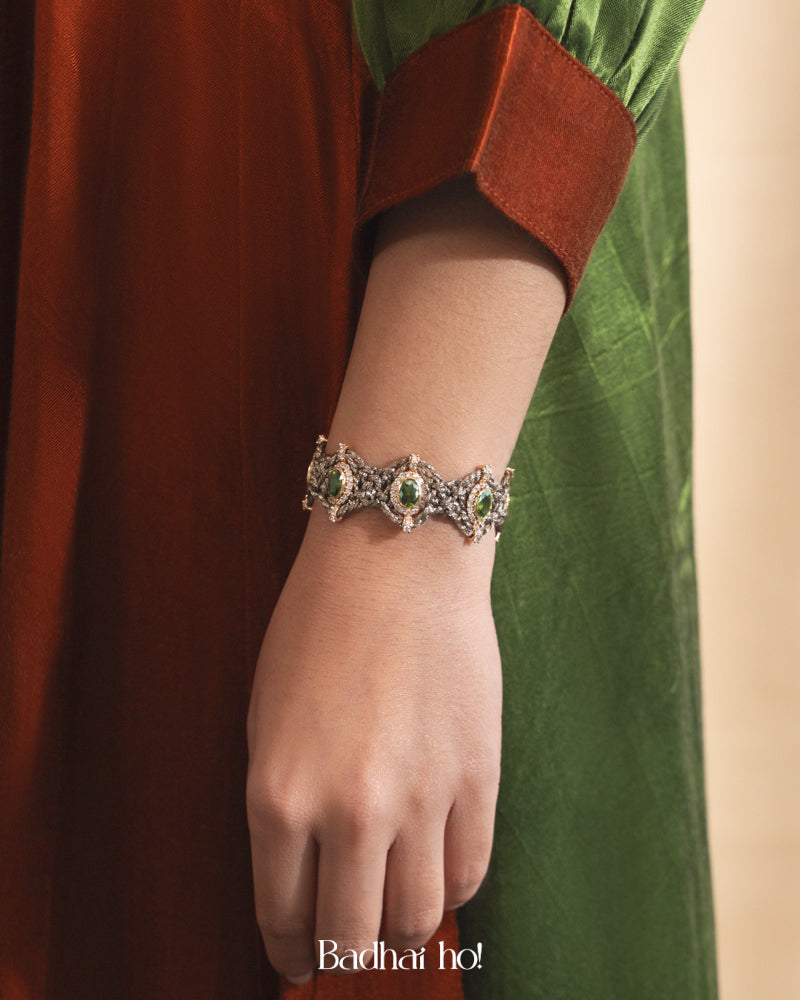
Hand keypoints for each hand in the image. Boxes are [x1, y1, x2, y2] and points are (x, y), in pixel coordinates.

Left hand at [246, 505, 501, 982]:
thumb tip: (301, 878)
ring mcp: (422, 798)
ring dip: (400, 929)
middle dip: (342, 952)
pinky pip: (471, 872)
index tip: (297, 959)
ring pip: (417, 919)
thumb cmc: (320, 627)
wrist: (397, 559)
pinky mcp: (479, 777)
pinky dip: (451, 887)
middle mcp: (349, 811)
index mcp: (278, 796)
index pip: (283, 917)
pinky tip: (436, 869)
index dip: (290, 953)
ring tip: (391, 907)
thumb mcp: (266, 720)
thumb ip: (281, 808)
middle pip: (351, 939)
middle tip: (344, 939)